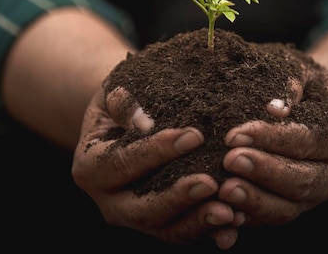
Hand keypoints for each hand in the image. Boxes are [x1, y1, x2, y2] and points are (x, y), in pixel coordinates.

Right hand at [72, 88, 244, 248]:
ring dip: (199, 222)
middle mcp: (110, 201)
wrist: (125, 125)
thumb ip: (122, 101)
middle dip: (179, 197)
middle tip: (211, 182)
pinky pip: (185, 233)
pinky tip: (236, 223)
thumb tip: (142, 121)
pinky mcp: (159, 226)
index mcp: (91, 168)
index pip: (124, 162)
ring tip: (231, 212)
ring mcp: (134, 218)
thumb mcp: (112, 93)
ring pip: (166, 229)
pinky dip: (210, 231)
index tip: (194, 136)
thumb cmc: (122, 103)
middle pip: (143, 209)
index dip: (158, 151)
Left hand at [218, 57, 327, 226]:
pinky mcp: (293, 207)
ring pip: (288, 207)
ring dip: (255, 201)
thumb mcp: (298, 70)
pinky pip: (271, 219)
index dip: (272, 139)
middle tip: (229, 161)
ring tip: (224, 190)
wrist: (309, 106)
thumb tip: (275, 108)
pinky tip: (224, 214)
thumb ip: (290, 82)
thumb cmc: (299, 82)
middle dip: (263, 172)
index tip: (235, 134)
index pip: (307, 140)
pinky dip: (248, 220)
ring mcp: (314, 194)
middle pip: (301, 178)